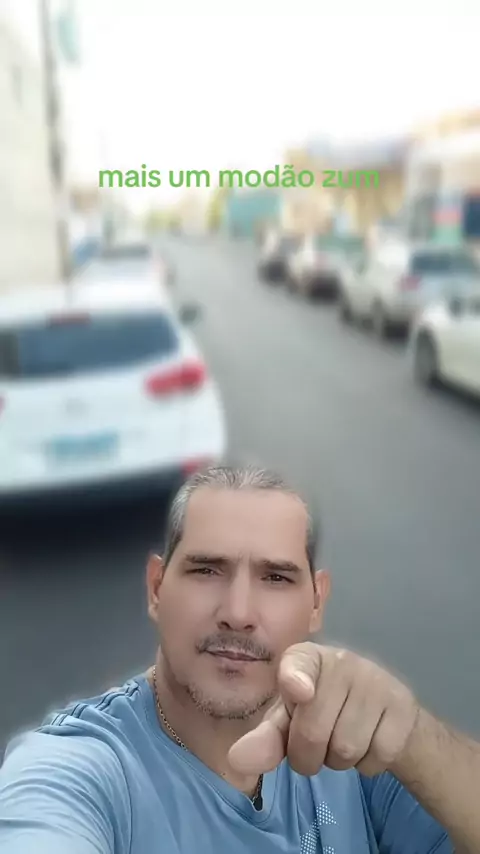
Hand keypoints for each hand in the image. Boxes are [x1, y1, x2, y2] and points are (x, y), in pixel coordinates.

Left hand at [228, 642, 419, 777]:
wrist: (383, 711)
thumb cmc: (323, 710)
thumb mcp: (289, 723)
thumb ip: (265, 740)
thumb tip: (237, 759)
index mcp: (306, 658)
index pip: (298, 664)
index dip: (296, 680)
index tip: (300, 692)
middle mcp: (342, 662)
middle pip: (313, 732)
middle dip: (307, 756)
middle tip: (314, 746)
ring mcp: (376, 681)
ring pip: (345, 750)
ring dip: (338, 762)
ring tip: (341, 739)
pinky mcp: (403, 707)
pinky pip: (376, 757)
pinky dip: (368, 765)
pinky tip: (368, 742)